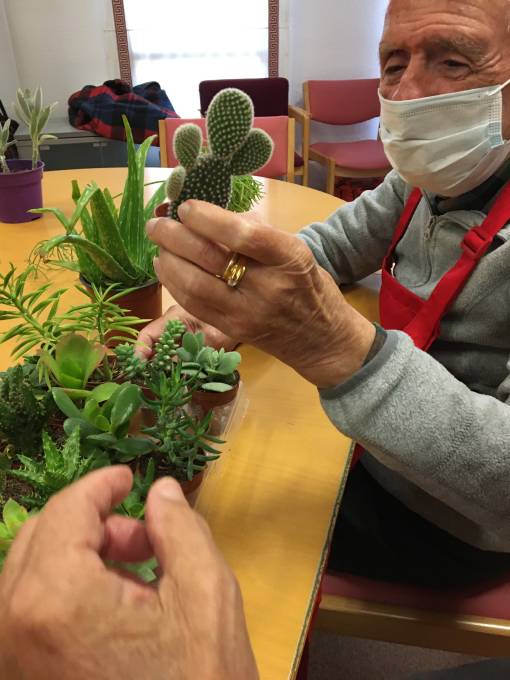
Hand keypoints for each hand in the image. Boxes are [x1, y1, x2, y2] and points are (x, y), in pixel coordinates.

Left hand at [0, 468, 257, 679]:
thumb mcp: (206, 595)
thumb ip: (180, 527)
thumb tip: (161, 492)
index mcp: (54, 599)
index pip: (66, 511)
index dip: (102, 485)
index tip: (130, 479)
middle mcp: (12, 626)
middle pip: (41, 537)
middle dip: (94, 523)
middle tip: (145, 535)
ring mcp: (12, 659)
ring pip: (32, 574)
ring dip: (81, 556)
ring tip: (139, 571)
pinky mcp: (22, 676)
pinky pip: (30, 613)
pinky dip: (68, 592)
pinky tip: (116, 607)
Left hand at [146, 201, 374, 387]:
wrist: (322, 339)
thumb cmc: (309, 285)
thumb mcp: (296, 249)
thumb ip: (257, 232)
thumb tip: (211, 212)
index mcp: (289, 258)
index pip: (242, 235)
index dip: (207, 219)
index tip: (186, 207)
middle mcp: (268, 287)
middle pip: (210, 260)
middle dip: (174, 238)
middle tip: (156, 224)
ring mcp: (248, 313)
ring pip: (194, 287)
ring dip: (168, 262)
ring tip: (157, 244)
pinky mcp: (233, 332)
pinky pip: (195, 306)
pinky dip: (173, 284)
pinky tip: (164, 267)